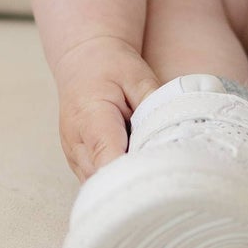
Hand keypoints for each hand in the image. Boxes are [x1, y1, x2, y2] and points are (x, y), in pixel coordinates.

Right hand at [54, 37, 161, 181]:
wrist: (84, 61)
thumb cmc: (111, 66)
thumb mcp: (138, 76)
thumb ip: (154, 106)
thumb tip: (173, 133)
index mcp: (91, 118)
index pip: (108, 158)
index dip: (133, 171)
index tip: (158, 170)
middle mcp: (76, 144)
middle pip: (105, 180)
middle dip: (135, 179)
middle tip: (164, 169)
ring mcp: (74, 157)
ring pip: (102, 187)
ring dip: (126, 181)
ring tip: (151, 165)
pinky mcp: (78, 164)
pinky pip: (99, 181)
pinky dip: (119, 179)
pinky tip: (136, 165)